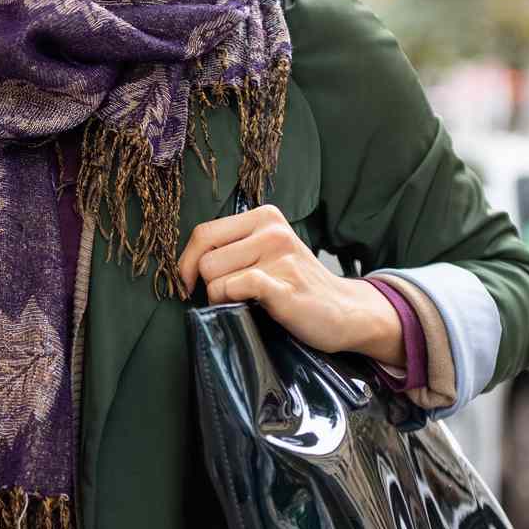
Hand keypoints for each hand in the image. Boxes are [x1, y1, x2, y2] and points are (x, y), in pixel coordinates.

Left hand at [176, 204, 403, 363]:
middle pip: (206, 261)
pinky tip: (256, 308)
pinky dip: (234, 304)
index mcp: (264, 217)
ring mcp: (281, 256)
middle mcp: (272, 231)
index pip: (203, 233)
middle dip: (210, 286)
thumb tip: (184, 265)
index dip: (187, 263)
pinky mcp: (285, 285)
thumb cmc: (296, 284)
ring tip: (250, 303)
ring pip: (216, 280)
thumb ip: (233, 247)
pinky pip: (236, 288)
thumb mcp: (267, 251)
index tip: (189, 284)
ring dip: (223, 300)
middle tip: (234, 297)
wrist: (344, 311)